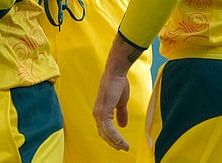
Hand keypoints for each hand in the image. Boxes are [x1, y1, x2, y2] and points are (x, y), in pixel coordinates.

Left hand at [93, 33, 144, 151]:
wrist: (117, 74)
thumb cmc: (118, 85)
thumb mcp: (121, 103)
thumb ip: (121, 114)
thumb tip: (123, 126)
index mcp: (100, 112)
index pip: (104, 130)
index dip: (112, 139)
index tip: (122, 145)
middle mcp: (97, 113)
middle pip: (103, 134)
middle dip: (113, 143)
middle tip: (123, 148)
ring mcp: (99, 112)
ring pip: (106, 133)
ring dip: (116, 142)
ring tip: (125, 147)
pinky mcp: (103, 110)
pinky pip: (109, 128)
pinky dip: (116, 137)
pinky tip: (122, 141)